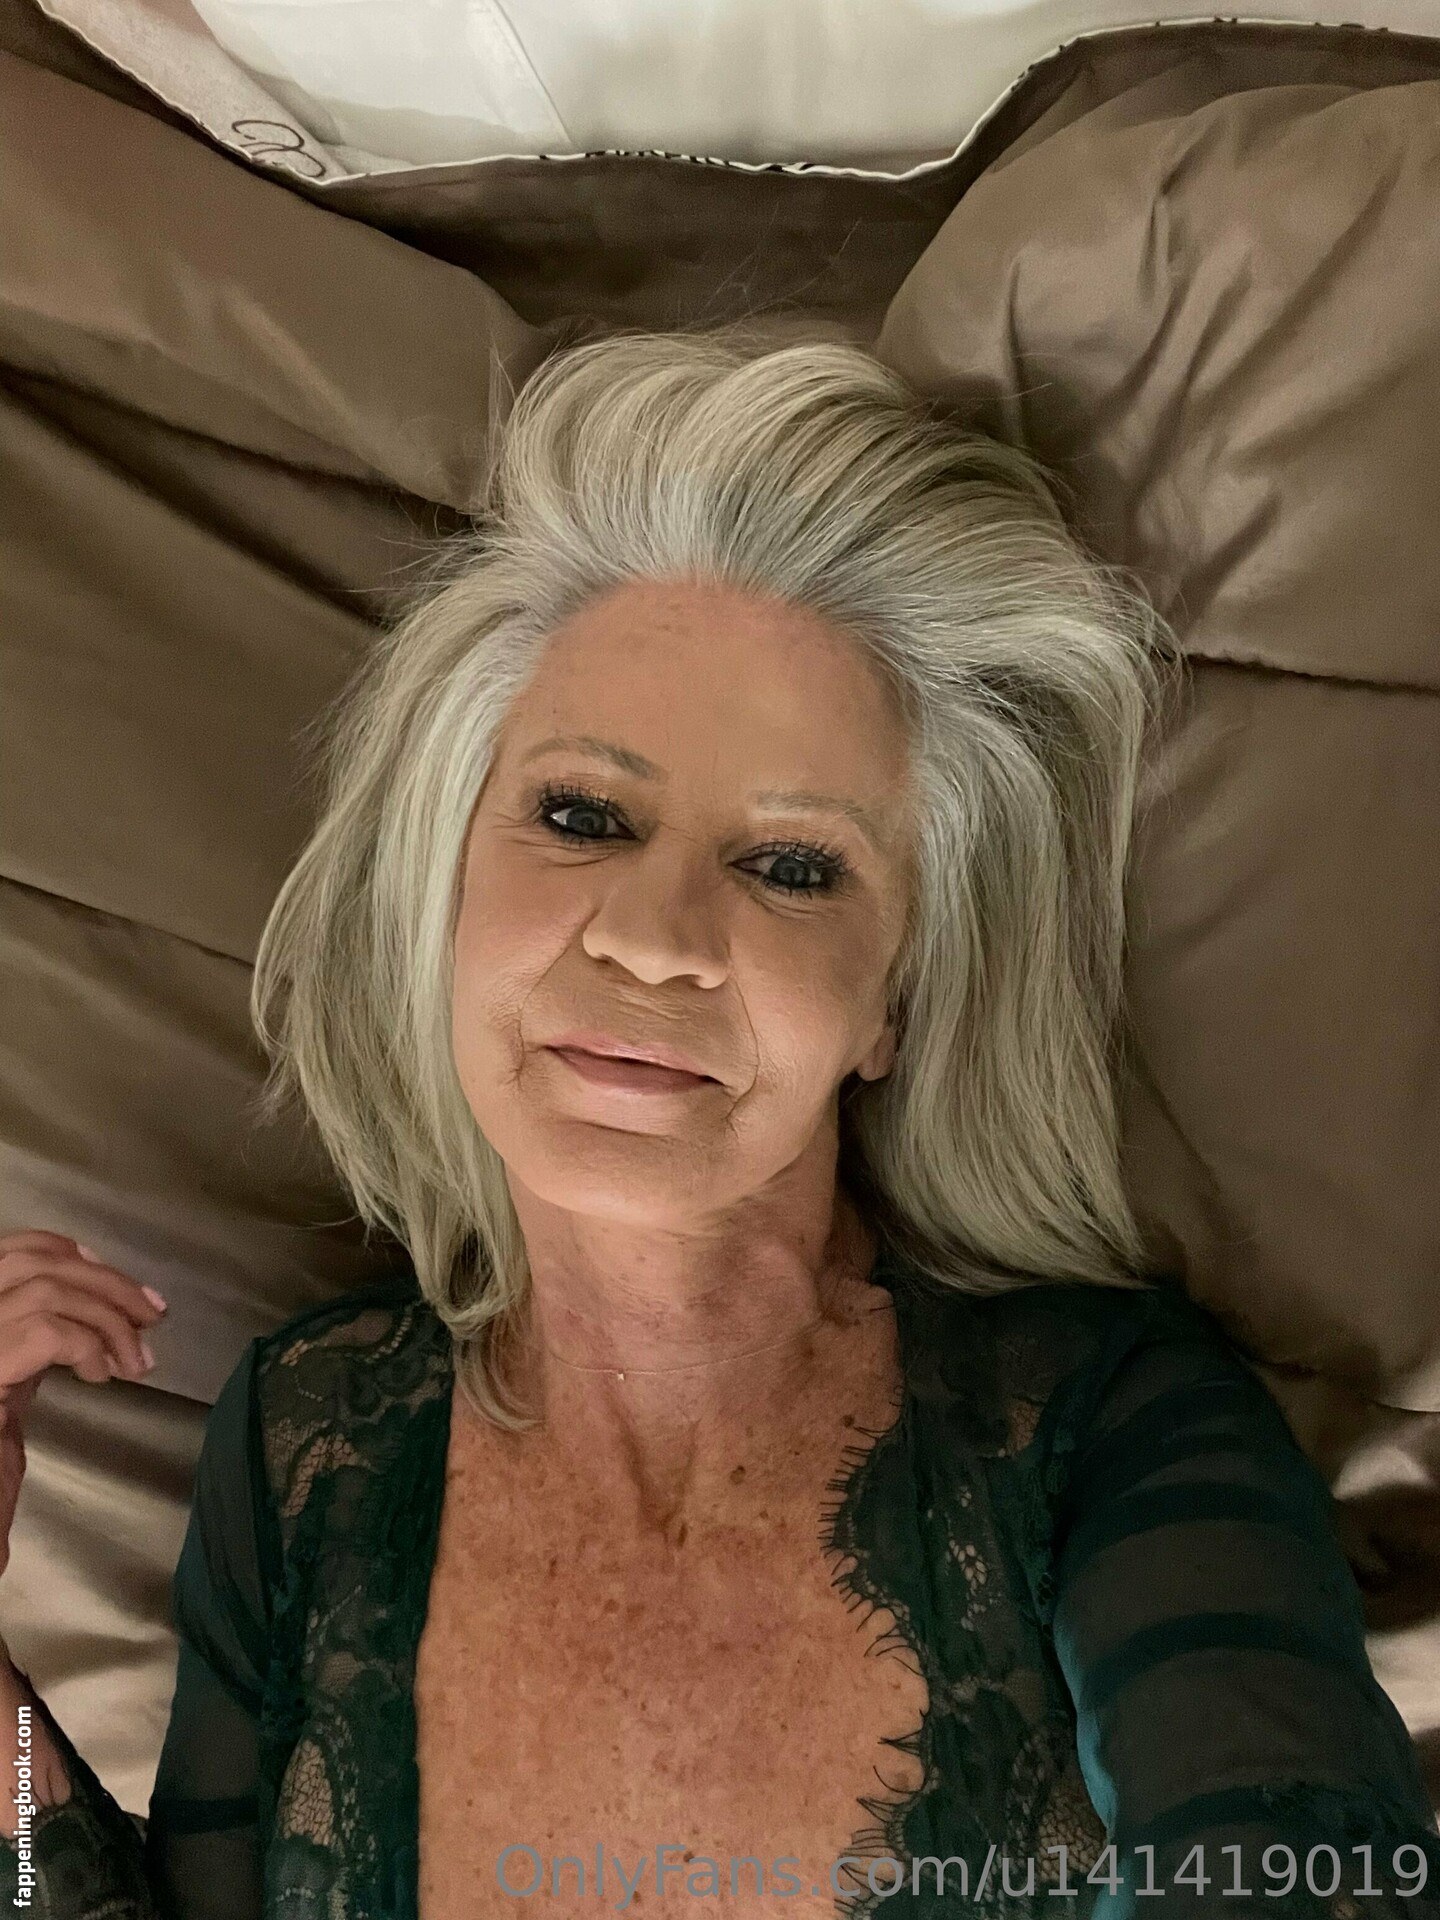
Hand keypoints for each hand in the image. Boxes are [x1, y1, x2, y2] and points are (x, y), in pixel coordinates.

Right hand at [0, 1232, 166, 1580]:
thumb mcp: (9, 1396)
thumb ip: (32, 1351)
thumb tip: (83, 1323)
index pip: (13, 1253)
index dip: (67, 1252)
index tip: (114, 1276)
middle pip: (35, 1264)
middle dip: (105, 1281)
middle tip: (153, 1314)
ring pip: (48, 1290)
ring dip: (108, 1316)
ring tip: (136, 1358)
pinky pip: (48, 1330)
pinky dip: (88, 1342)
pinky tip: (104, 1374)